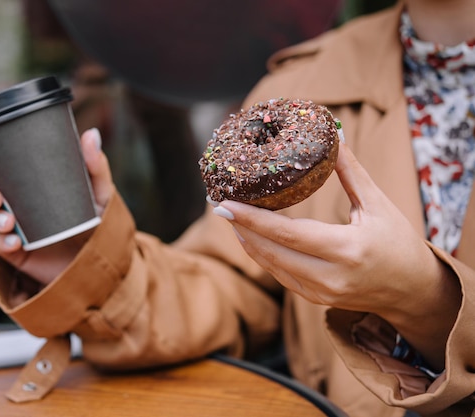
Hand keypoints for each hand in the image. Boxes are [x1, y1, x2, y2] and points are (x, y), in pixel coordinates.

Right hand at [0, 128, 113, 284]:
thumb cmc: (97, 221)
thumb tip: (91, 134)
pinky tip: (13, 240)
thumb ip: (96, 165)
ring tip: (8, 221)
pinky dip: (1, 241)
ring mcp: (14, 226)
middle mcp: (17, 201)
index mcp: (30, 181)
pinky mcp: (16, 250)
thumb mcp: (99, 191)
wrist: (101, 260)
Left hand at [213, 143, 459, 368]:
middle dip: (241, 227)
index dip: (253, 219)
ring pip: (271, 266)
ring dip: (248, 241)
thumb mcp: (378, 204)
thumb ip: (351, 172)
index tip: (225, 204)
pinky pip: (280, 276)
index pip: (288, 234)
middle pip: (272, 251)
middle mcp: (331, 277)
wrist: (413, 290)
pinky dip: (263, 255)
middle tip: (218, 203)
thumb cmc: (399, 242)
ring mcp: (321, 293)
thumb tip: (333, 135)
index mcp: (347, 250)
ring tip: (230, 217)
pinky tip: (250, 237)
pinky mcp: (316, 299)